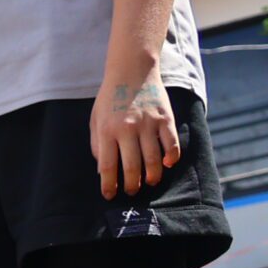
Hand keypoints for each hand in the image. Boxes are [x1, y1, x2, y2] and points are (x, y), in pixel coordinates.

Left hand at [90, 66, 179, 198]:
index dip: (108, 184)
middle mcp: (127, 129)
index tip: (109, 195)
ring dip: (152, 176)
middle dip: (131, 185)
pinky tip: (166, 165)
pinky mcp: (165, 119)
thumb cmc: (110, 99)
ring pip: (154, 160)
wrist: (131, 71)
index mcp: (107, 130)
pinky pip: (172, 145)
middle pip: (132, 167)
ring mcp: (148, 124)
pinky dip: (171, 158)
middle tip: (131, 191)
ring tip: (149, 182)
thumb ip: (97, 144)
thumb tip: (103, 169)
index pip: (107, 165)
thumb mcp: (95, 119)